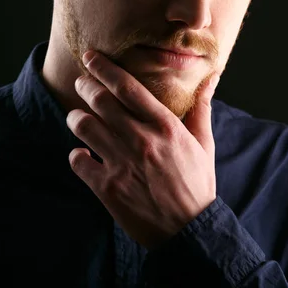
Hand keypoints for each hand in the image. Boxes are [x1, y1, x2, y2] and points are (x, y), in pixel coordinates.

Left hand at [66, 51, 219, 249]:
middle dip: (85, 87)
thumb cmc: (197, 184)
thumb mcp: (204, 144)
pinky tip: (82, 153)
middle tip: (81, 84)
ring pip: (84, 127)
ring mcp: (122, 164)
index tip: (91, 57)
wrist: (189, 230)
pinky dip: (76, 154)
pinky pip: (78, 161)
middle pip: (101, 101)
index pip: (128, 87)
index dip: (105, 68)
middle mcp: (142, 140)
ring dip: (76, 117)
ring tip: (78, 116)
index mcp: (165, 127)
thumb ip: (201, 108)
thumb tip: (212, 77)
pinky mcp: (108, 188)